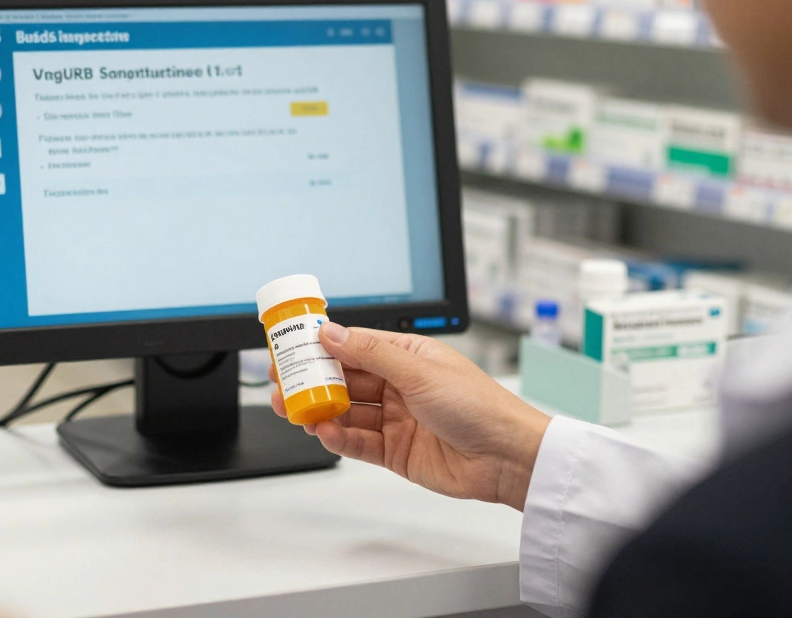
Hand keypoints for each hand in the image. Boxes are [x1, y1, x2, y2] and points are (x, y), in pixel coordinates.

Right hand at [271, 323, 549, 510]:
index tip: (292, 346)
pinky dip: (338, 438)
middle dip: (312, 381)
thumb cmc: (480, 406)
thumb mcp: (419, 370)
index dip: (322, 346)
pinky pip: (357, 442)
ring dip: (319, 410)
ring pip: (346, 412)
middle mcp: (399, 386)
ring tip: (294, 409)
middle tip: (283, 382)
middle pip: (344, 380)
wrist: (508, 458)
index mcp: (407, 356)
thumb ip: (370, 353)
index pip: (354, 345)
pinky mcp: (395, 451)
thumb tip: (332, 333)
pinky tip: (322, 431)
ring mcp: (396, 419)